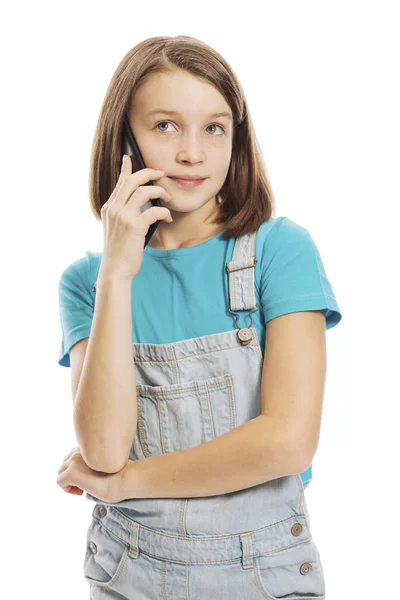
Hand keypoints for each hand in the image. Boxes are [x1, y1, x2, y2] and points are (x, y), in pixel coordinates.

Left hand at [56, 446, 121, 502]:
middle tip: (86, 484)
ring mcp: (75, 461)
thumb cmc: (121, 474)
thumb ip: (94, 461)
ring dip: (70, 482)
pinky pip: (60, 482)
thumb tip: (85, 474)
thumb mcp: (105, 463)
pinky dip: (67, 489)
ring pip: (61, 472)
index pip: (74, 455)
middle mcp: (80, 450)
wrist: (125, 478)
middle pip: (65, 463)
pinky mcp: (72, 473)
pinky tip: (81, 492)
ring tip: (83, 489)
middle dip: (72, 475)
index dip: (79, 468)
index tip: (90, 477)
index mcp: (89, 446)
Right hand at [100, 156, 172, 280]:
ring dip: (161, 192)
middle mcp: (114, 208)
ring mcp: (123, 216)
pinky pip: (155, 210)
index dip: (126, 168)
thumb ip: (123, 214)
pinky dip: (165, 212)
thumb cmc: (119, 252)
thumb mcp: (116, 228)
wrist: (115, 270)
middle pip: (133, 180)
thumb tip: (137, 203)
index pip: (119, 182)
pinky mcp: (135, 226)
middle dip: (149, 173)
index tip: (129, 157)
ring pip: (144, 191)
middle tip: (161, 174)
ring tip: (168, 199)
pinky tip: (168, 218)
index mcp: (108, 208)